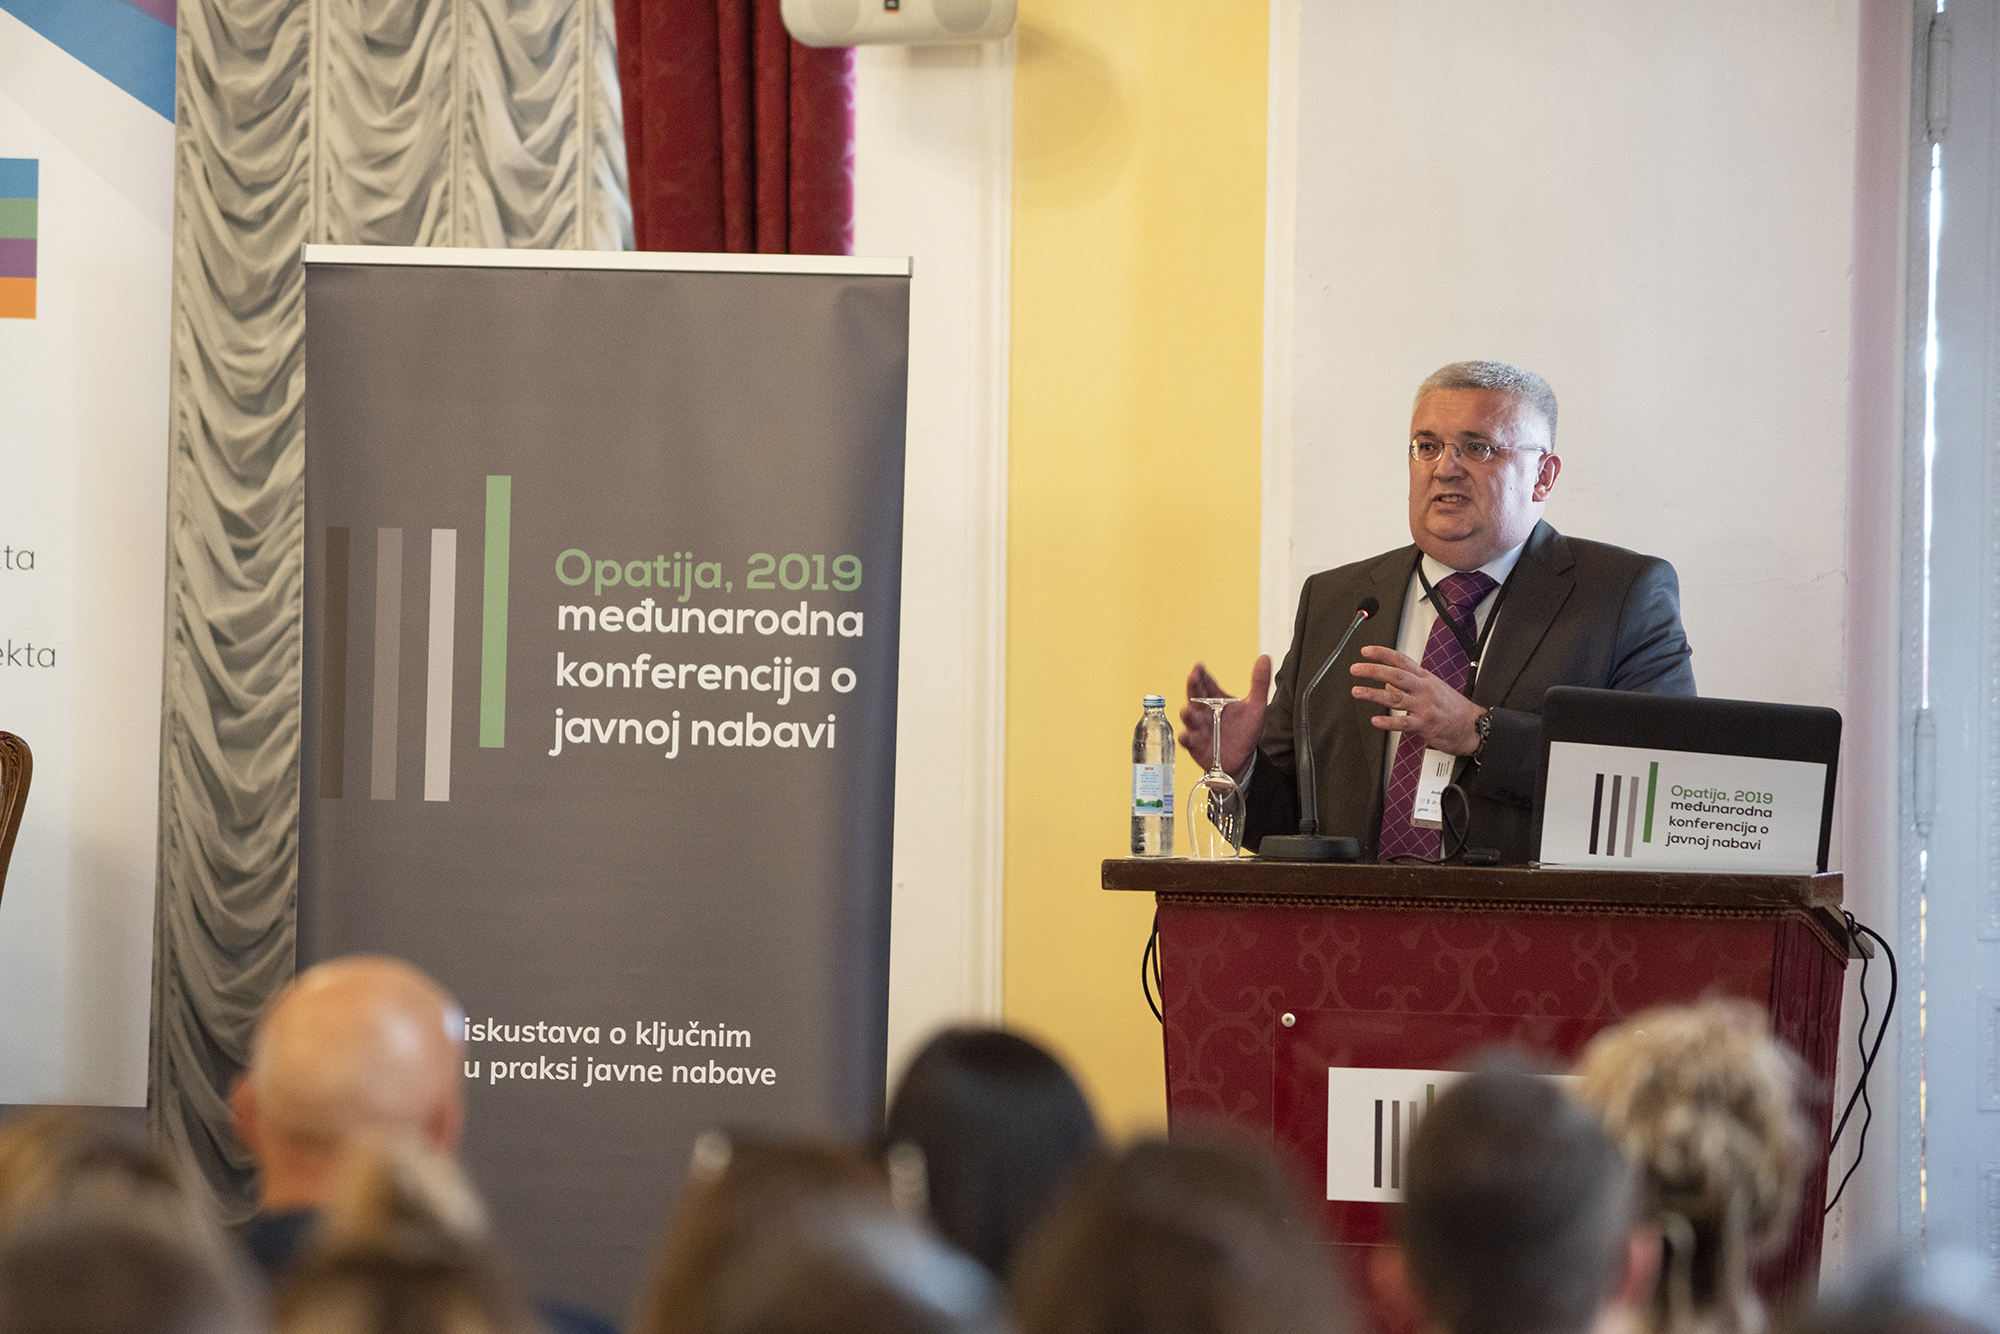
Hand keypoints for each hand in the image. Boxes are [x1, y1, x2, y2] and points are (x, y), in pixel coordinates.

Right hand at [1178, 656, 1270, 776]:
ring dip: (1187, 714)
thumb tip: (1265, 658)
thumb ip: (1259, 682)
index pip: (1207, 683)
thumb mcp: (1255, 706)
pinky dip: (1186, 738)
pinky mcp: (1196, 745)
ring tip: (1186, 710)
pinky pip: (1189, 740)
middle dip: (1193, 686)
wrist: (1243, 758)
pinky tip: (1186, 735)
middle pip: (1195, 696)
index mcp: (1216, 699)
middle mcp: (1204, 712)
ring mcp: (1199, 728)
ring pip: (1190, 718)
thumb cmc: (1245, 731)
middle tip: (1192, 677)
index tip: (1199, 666)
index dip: (1202, 674)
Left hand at [1349, 645, 1484, 754]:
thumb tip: (1387, 681)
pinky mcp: (1425, 724)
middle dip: (1374, 670)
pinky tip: (1376, 720)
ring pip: (1396, 697)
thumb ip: (1409, 684)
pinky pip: (1404, 723)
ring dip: (1374, 694)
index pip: (1402, 660)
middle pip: (1396, 675)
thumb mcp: (1433, 689)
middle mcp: (1423, 689)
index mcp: (1425, 678)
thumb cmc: (1455, 709)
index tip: (1366, 651)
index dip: (1382, 654)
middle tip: (1356, 669)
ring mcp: (1424, 706)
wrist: (1474, 727)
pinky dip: (1389, 722)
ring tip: (1357, 691)